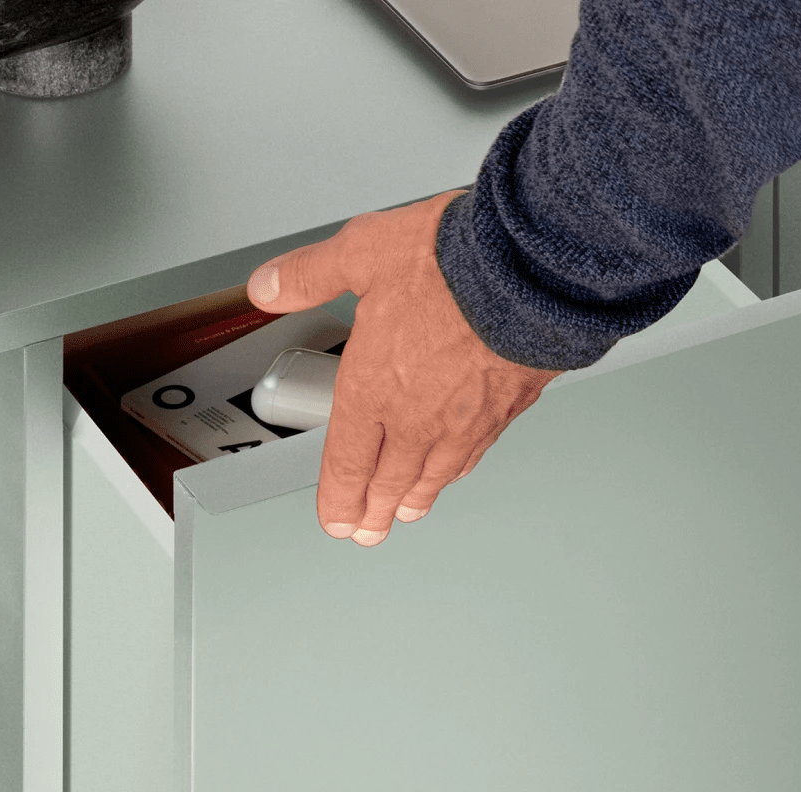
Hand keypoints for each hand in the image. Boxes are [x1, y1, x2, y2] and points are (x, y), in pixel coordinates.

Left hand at [247, 190, 560, 545]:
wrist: (532, 267)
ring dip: (414, 499)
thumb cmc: (452, 260)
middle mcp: (416, 418)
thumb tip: (268, 286)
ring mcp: (463, 421)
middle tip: (367, 531)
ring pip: (432, 477)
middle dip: (373, 512)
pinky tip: (455, 472)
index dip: (338, 500)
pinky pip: (473, 455)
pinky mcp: (505, 411)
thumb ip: (312, 274)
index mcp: (372, 388)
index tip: (336, 519)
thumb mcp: (363, 251)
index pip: (346, 464)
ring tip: (406, 513)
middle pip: (388, 482)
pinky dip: (456, 472)